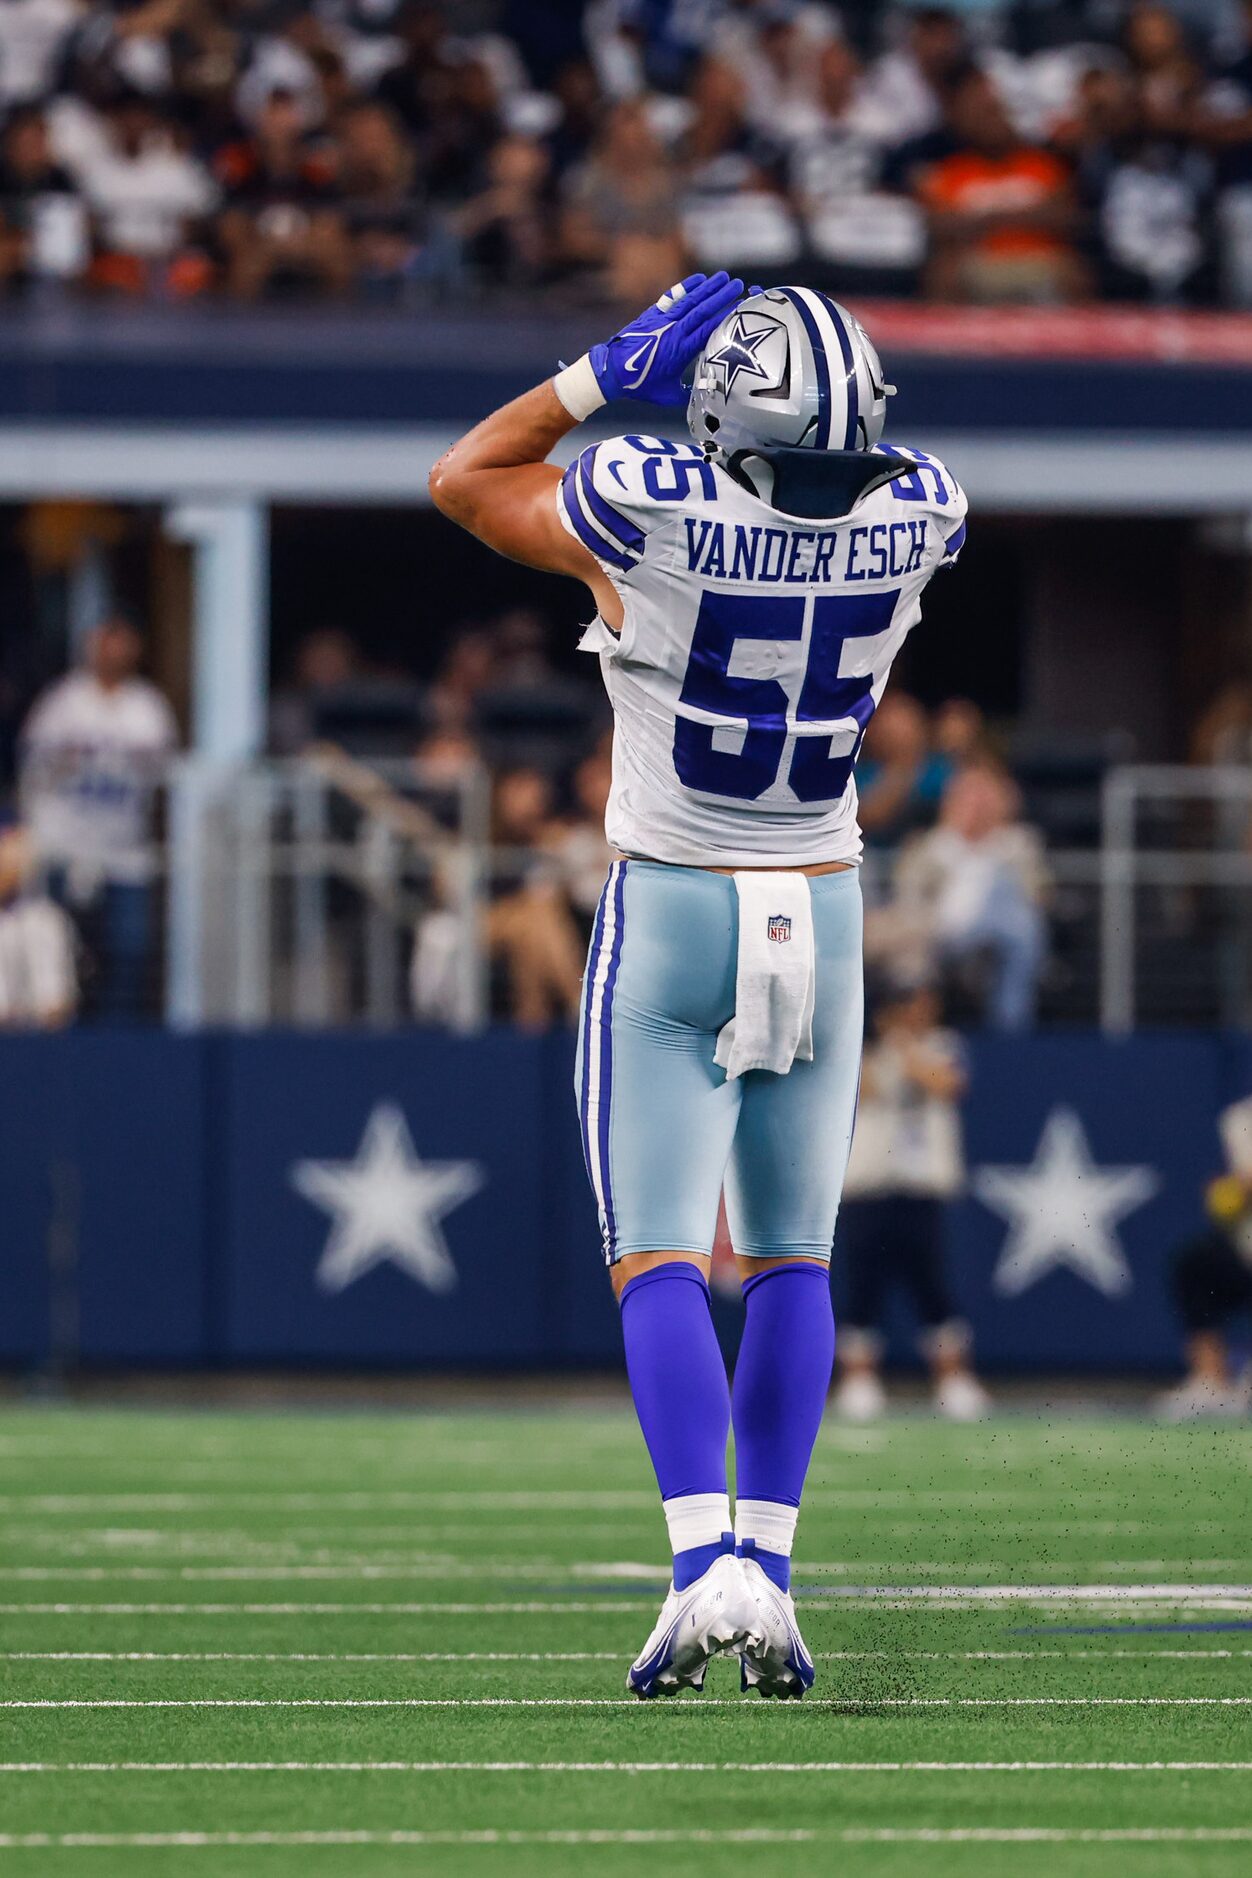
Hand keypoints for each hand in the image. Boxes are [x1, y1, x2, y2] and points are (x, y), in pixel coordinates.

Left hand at [588, 271, 747, 406]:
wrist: (612, 371)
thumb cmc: (640, 384)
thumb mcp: (667, 395)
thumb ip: (688, 392)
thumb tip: (706, 393)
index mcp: (681, 350)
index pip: (708, 328)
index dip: (725, 317)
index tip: (740, 307)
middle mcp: (674, 331)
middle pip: (702, 309)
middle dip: (721, 296)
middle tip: (738, 285)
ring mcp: (663, 320)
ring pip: (690, 300)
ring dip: (708, 288)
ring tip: (723, 277)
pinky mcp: (653, 315)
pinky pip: (673, 298)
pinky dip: (686, 287)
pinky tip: (699, 279)